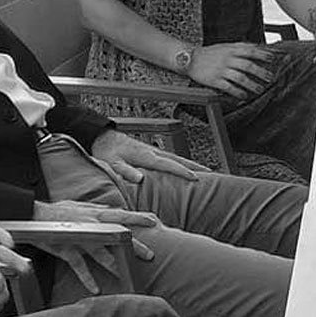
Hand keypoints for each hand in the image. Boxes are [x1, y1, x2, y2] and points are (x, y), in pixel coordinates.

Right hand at [30, 199, 159, 294]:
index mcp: (95, 214)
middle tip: (150, 256)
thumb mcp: (81, 206)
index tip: (155, 221)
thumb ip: (98, 209)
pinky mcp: (67, 249)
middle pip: (117, 236)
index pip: (122, 214)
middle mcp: (91, 225)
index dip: (138, 217)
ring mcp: (79, 238)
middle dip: (134, 245)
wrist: (33, 216)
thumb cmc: (58, 211)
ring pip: (101, 253)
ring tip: (125, 276)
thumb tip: (113, 208)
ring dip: (114, 265)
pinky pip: (79, 266)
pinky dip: (88, 278)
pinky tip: (96, 288)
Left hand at [91, 128, 206, 182]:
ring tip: (206, 173)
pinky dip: (182, 164)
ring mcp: (154, 151)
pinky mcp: (152, 153)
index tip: (196, 178)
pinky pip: (171, 160)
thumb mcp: (112, 163)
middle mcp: (154, 152)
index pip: (169, 165)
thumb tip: (140, 179)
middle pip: (179, 160)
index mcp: (146, 156)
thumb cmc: (107, 152)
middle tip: (212, 175)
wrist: (103, 138)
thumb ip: (125, 171)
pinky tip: (186, 169)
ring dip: (192, 165)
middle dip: (196, 167)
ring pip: (177, 159)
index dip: (183, 172)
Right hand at [187, 41, 275, 98]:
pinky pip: (229, 87)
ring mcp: (221, 70)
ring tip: (260, 90)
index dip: (263, 55)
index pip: (251, 51)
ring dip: (252, 85)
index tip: (273, 59)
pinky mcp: (215, 81)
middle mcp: (227, 59)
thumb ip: (240, 47)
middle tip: (270, 78)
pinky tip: (244, 96)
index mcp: (231, 49)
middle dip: (261, 72)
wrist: (190, 59)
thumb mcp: (225, 46)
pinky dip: (238, 92)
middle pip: (248, 65)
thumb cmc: (210, 53)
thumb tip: (258, 48)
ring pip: (240, 78)